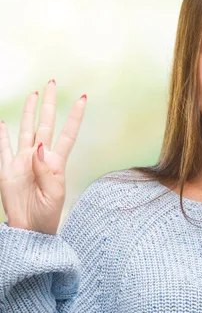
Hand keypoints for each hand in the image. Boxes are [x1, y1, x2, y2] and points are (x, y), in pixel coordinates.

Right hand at [0, 80, 86, 234]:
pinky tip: (4, 122)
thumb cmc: (47, 215)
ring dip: (29, 113)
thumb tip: (40, 146)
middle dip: (48, 104)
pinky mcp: (7, 170)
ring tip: (33, 94)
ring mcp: (23, 162)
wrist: (29, 230)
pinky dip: (2, 135)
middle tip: (51, 82)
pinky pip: (3, 148)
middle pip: (45, 124)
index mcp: (56, 163)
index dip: (74, 116)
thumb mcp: (53, 195)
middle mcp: (40, 158)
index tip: (82, 98)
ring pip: (26, 130)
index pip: (67, 134)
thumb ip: (47, 171)